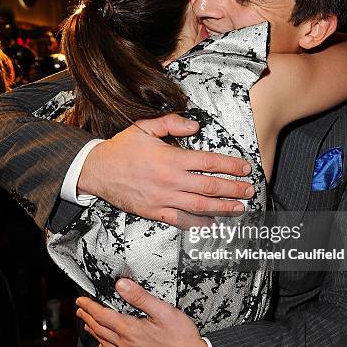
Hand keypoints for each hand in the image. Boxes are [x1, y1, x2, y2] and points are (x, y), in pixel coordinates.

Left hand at [76, 279, 208, 346]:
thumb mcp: (164, 311)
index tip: (81, 301)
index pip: (103, 316)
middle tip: (79, 310)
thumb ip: (141, 297)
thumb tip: (121, 286)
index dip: (90, 307)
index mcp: (131, 330)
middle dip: (87, 318)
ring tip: (87, 325)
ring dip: (93, 332)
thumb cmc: (182, 339)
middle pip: (100, 329)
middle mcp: (126, 345)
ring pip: (104, 343)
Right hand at [78, 113, 253, 225]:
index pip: (209, 162)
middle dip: (233, 189)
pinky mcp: (155, 212)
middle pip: (210, 186)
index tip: (245, 168)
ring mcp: (164, 199)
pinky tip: (213, 223)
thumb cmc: (121, 149)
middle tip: (250, 190)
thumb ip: (171, 124)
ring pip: (200, 205)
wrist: (97, 171)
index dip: (230, 166)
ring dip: (223, 207)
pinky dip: (199, 223)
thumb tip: (195, 126)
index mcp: (171, 158)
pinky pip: (182, 220)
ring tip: (240, 207)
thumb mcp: (144, 127)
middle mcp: (171, 180)